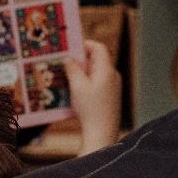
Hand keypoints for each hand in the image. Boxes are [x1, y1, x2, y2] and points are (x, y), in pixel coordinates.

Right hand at [64, 40, 121, 154]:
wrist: (102, 132)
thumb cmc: (91, 109)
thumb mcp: (77, 86)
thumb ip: (73, 69)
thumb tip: (69, 59)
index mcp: (106, 70)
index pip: (98, 48)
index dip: (84, 45)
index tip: (70, 48)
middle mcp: (113, 75)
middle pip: (97, 59)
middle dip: (80, 60)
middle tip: (65, 63)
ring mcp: (113, 86)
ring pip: (96, 71)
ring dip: (82, 72)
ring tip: (68, 78)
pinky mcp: (110, 96)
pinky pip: (98, 82)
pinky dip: (87, 81)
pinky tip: (75, 91)